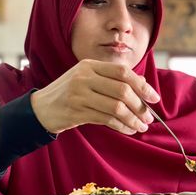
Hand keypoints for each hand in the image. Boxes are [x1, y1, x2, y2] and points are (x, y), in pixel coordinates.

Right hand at [30, 59, 159, 134]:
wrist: (41, 108)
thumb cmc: (70, 92)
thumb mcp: (88, 78)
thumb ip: (112, 80)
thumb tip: (143, 86)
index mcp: (90, 65)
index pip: (123, 72)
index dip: (142, 85)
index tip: (154, 98)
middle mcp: (84, 76)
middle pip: (122, 90)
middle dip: (140, 105)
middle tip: (149, 116)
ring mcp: (79, 94)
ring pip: (116, 107)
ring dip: (133, 119)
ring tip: (141, 126)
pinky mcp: (76, 111)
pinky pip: (106, 120)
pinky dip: (121, 126)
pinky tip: (128, 129)